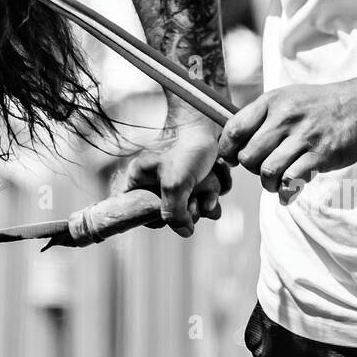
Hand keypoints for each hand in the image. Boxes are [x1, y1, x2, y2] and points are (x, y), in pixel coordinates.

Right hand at [116, 117, 231, 237]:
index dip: (156, 218)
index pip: (138, 213)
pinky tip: (217, 171)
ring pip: (197, 208)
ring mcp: (182, 181)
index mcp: (140, 180)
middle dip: (190, 208)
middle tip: (194, 197)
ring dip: (208, 198)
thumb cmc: (188, 148)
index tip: (169, 211)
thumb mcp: (175, 183)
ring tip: (208, 182)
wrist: (213, 124)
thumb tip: (186, 232)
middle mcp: (159, 182)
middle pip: (173, 216)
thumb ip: (174, 214)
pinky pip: (212, 196)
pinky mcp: (202, 177)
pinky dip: (219, 187)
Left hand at [218, 81, 356, 200]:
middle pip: (248, 156)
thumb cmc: (316, 105)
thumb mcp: (285, 98)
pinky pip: (292, 180)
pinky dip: (286, 192)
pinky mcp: (320, 155)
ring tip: (274, 183)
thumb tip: (231, 140)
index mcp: (271, 102)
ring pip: (267, 171)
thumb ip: (259, 116)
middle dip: (249, 169)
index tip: (232, 157)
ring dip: (267, 184)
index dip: (227, 150)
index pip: (234, 130)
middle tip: (259, 169)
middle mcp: (284, 118)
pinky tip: (287, 192)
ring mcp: (303, 137)